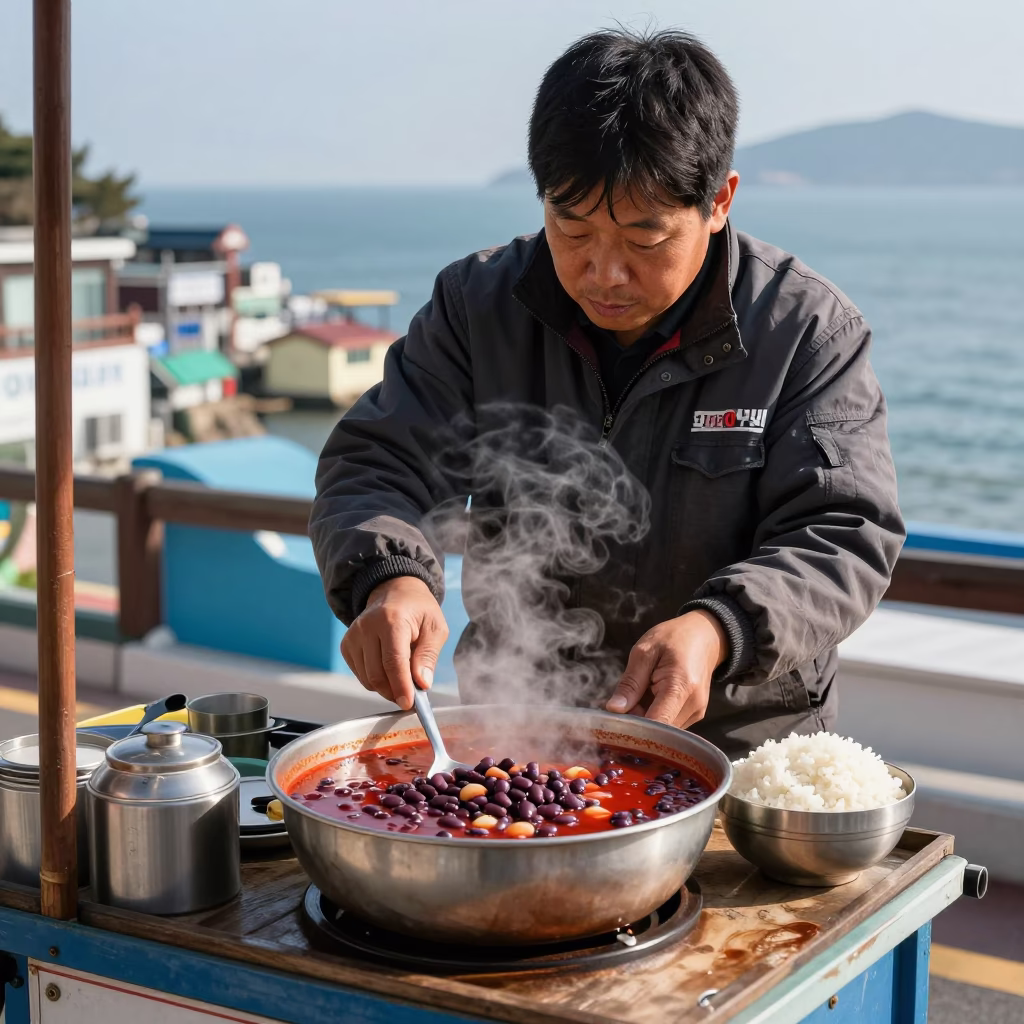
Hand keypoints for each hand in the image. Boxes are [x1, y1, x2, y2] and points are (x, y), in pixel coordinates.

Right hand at [341, 576, 448, 710]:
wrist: (395, 592)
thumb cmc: (419, 611)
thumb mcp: (436, 628)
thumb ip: (428, 656)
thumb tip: (422, 684)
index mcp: (392, 620)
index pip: (393, 661)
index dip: (401, 686)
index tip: (409, 703)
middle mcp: (367, 627)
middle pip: (377, 674)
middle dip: (395, 691)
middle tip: (411, 694)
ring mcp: (353, 635)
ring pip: (367, 679)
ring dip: (386, 687)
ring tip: (403, 677)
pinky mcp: (347, 644)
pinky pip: (361, 675)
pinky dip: (375, 680)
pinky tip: (388, 669)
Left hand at [605, 610, 726, 728]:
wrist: (704, 636)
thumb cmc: (673, 638)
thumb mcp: (644, 652)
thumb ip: (630, 682)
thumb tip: (614, 709)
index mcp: (680, 685)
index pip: (657, 723)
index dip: (633, 727)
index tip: (614, 719)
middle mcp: (693, 704)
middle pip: (658, 730)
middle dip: (636, 720)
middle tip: (625, 699)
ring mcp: (696, 712)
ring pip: (662, 730)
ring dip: (645, 717)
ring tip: (641, 693)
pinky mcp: (694, 715)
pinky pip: (668, 724)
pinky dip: (654, 715)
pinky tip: (651, 697)